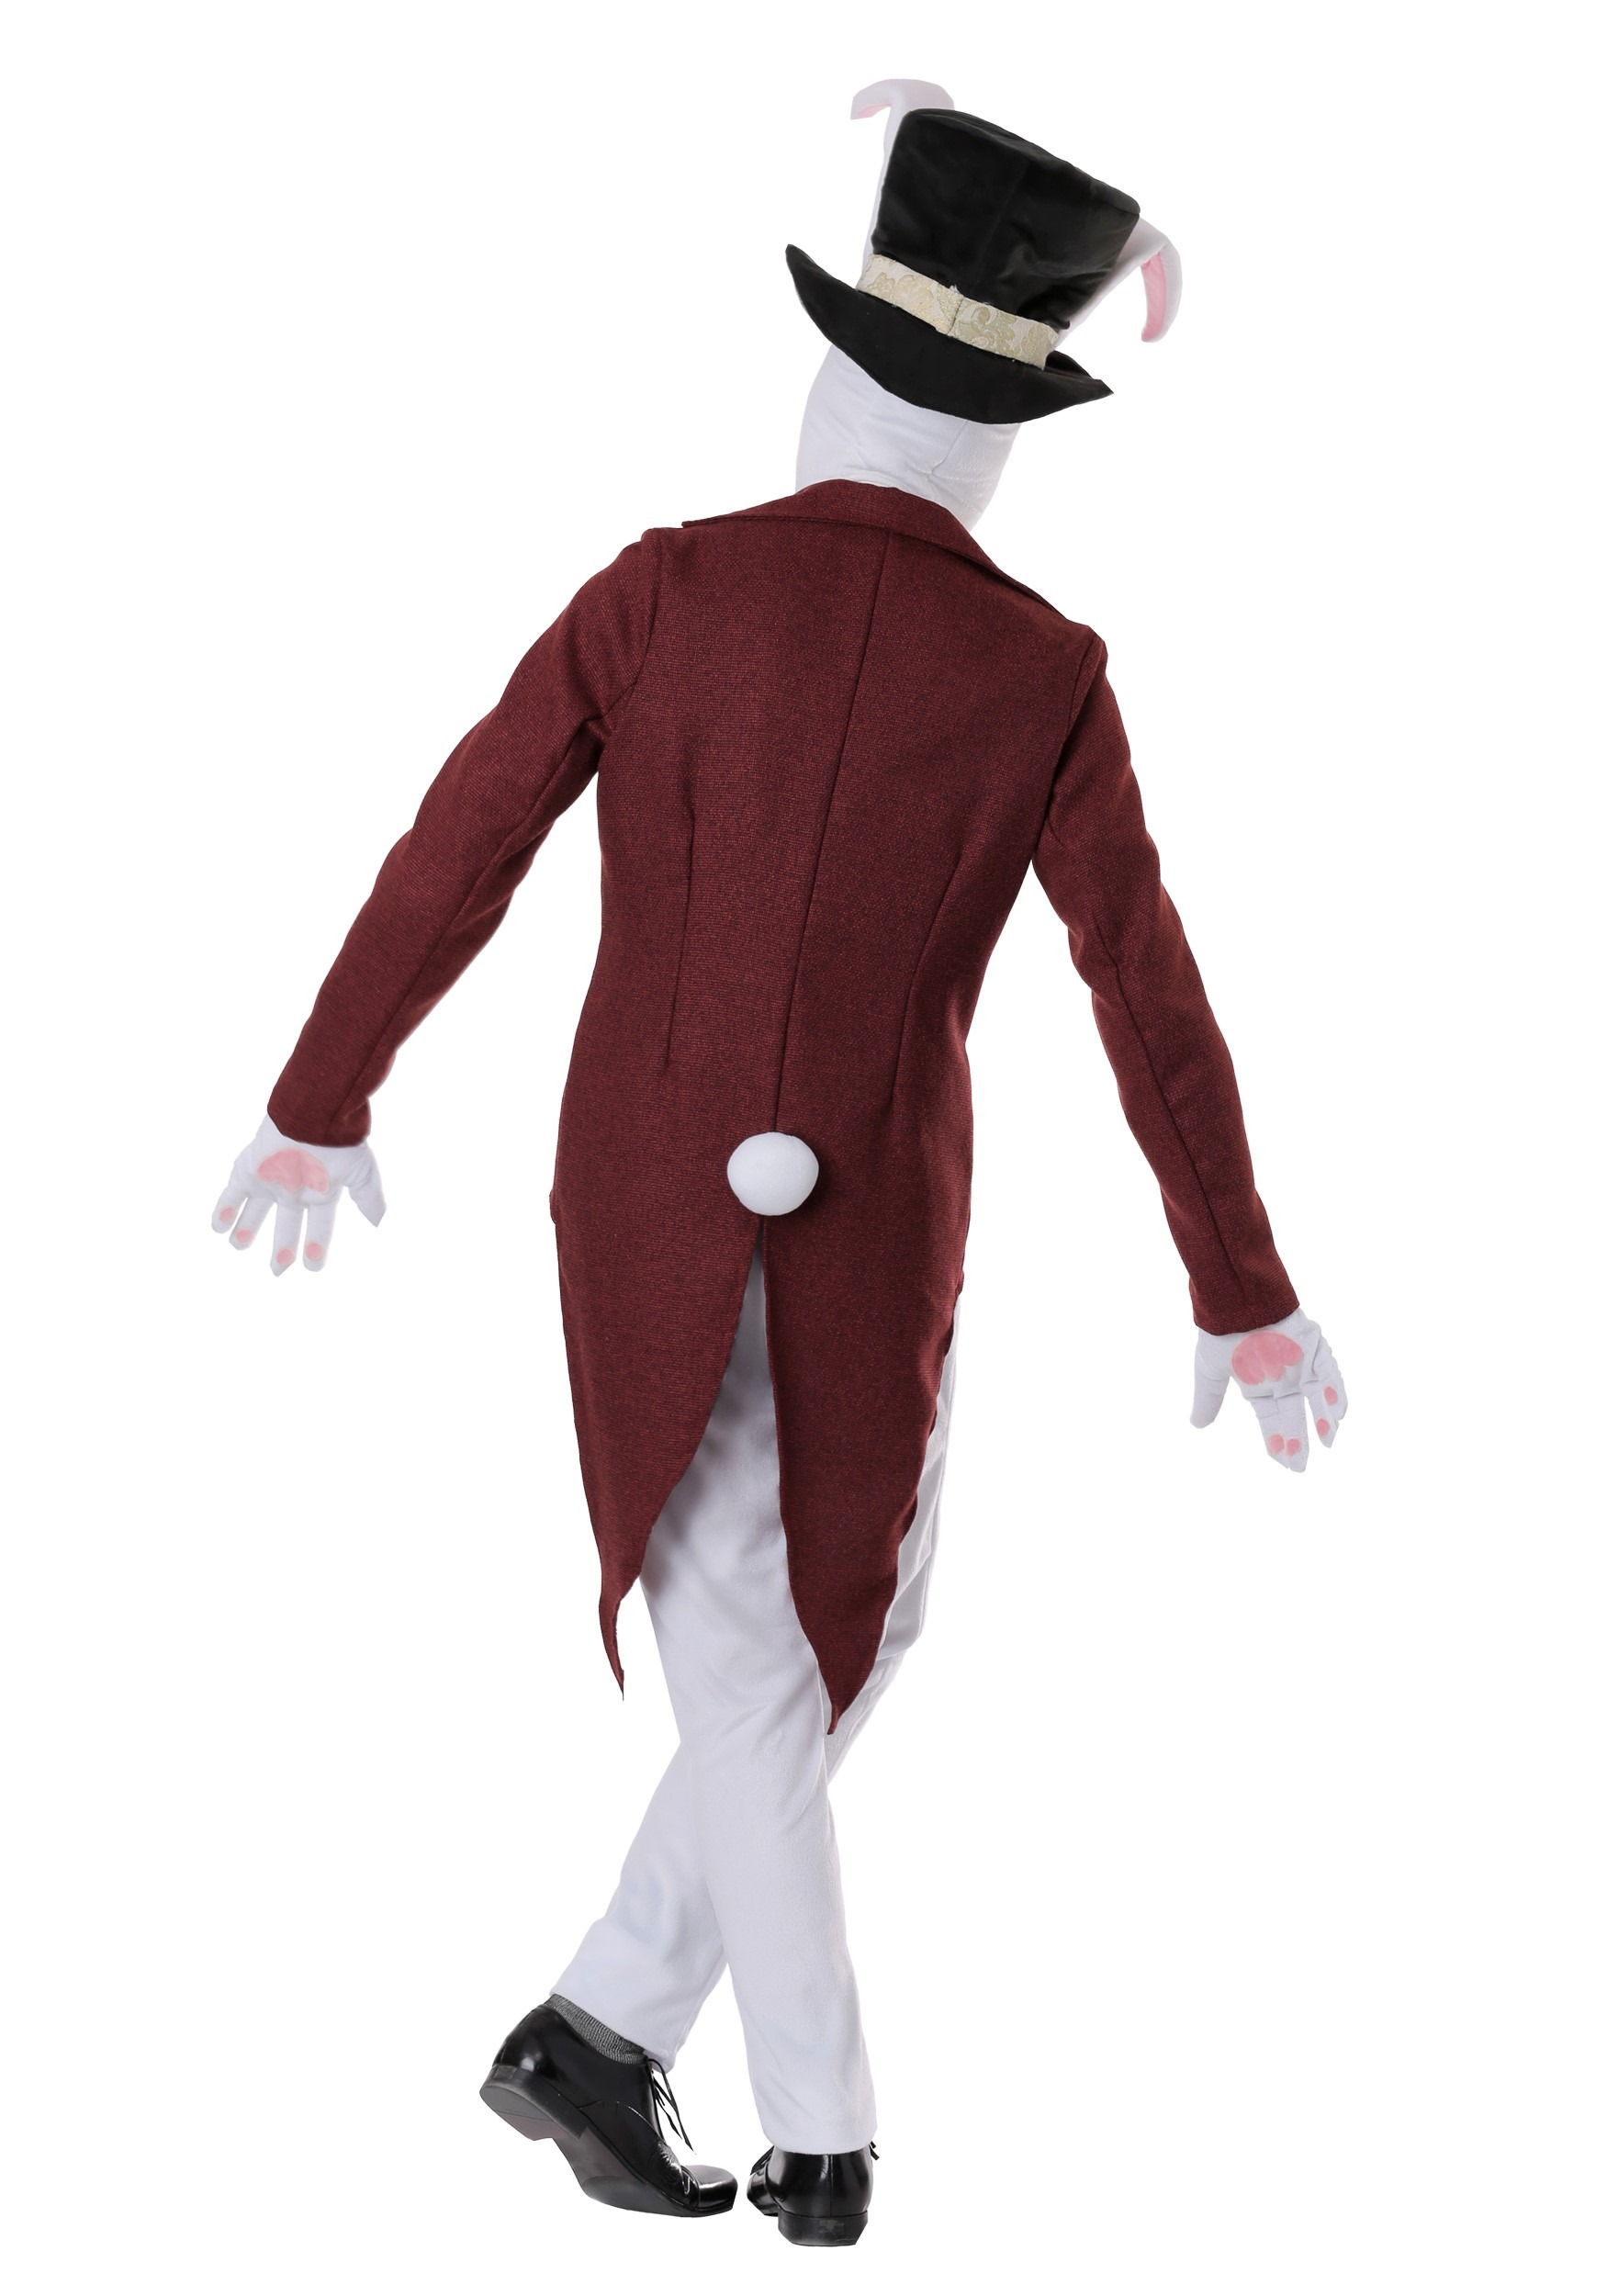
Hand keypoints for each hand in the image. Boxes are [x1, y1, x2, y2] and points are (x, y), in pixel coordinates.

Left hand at [212, 1113, 384, 1275]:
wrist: (314, 1116)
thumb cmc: (339, 1143)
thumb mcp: (362, 1174)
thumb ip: (369, 1200)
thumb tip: (381, 1225)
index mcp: (320, 1190)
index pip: (319, 1224)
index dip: (316, 1245)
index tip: (312, 1266)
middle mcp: (294, 1188)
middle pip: (286, 1223)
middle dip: (282, 1246)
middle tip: (277, 1270)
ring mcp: (270, 1179)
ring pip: (255, 1210)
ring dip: (246, 1227)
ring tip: (237, 1244)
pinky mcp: (249, 1170)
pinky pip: (232, 1194)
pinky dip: (224, 1210)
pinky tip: (217, 1227)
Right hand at [1191, 1308, 1346, 1473]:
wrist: (1234, 1301)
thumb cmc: (1220, 1334)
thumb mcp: (1209, 1373)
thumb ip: (1208, 1399)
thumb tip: (1196, 1425)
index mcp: (1258, 1385)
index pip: (1272, 1420)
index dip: (1278, 1441)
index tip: (1285, 1464)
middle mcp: (1281, 1378)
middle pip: (1294, 1414)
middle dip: (1299, 1440)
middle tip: (1303, 1466)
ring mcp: (1299, 1363)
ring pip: (1316, 1397)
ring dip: (1322, 1418)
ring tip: (1329, 1440)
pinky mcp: (1312, 1347)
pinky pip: (1329, 1372)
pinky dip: (1334, 1390)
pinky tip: (1337, 1412)